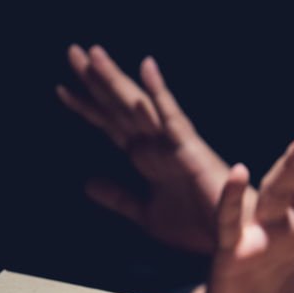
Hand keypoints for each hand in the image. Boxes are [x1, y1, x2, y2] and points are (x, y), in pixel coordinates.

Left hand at [57, 44, 238, 252]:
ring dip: (117, 80)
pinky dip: (160, 93)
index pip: (110, 124)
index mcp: (146, 156)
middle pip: (119, 106)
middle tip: (71, 51)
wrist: (232, 241)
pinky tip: (147, 68)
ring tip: (94, 53)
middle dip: (96, 80)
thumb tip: (87, 183)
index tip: (61, 88)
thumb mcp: (145, 213)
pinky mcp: (191, 150)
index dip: (86, 106)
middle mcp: (156, 143)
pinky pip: (172, 117)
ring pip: (138, 105)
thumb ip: (119, 197)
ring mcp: (172, 143)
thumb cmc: (198, 226)